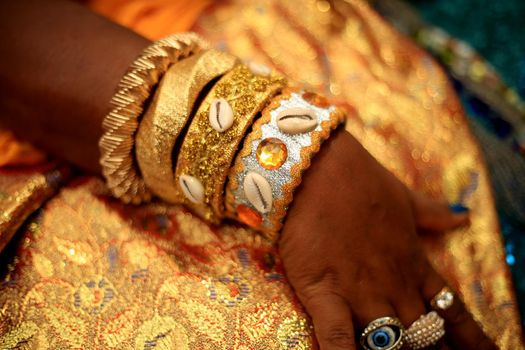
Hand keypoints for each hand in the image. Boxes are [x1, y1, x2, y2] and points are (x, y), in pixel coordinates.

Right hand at [279, 128, 494, 348]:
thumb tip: (463, 216)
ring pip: (391, 344)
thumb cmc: (359, 179)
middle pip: (425, 336)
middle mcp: (393, 284)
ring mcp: (360, 292)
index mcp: (414, 262)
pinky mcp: (324, 294)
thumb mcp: (403, 196)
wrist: (315, 168)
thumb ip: (432, 213)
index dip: (471, 339)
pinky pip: (338, 338)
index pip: (451, 311)